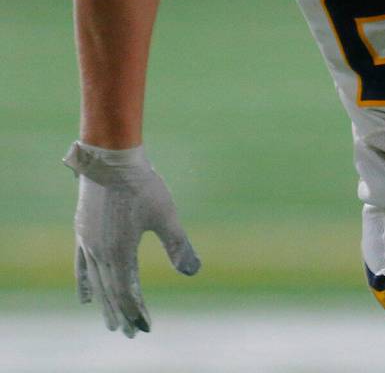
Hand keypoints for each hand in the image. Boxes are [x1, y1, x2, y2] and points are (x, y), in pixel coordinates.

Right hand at [63, 141, 199, 336]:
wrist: (110, 159)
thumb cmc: (141, 185)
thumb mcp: (165, 215)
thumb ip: (178, 245)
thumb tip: (194, 272)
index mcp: (120, 253)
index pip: (127, 294)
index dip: (137, 313)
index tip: (145, 328)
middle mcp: (100, 254)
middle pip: (110, 294)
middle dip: (122, 314)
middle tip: (130, 333)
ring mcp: (88, 243)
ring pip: (96, 283)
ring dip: (105, 304)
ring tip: (111, 322)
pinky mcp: (82, 231)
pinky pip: (82, 266)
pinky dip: (85, 284)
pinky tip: (85, 298)